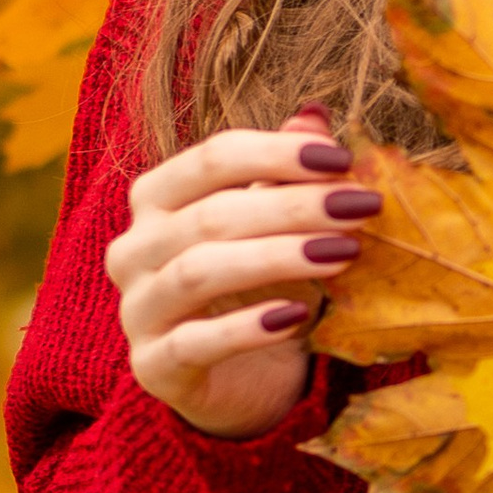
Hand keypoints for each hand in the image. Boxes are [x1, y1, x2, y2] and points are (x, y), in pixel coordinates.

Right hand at [106, 105, 376, 440]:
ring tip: (343, 254)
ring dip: (276, 258)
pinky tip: (297, 316)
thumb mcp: (274, 223)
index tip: (344, 160)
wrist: (237, 377)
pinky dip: (247, 328)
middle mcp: (133, 249)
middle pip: (210, 214)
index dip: (278, 154)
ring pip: (198, 272)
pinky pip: (195, 343)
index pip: (212, 158)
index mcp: (155, 198)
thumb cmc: (256, 284)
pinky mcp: (152, 367)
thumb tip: (314, 115)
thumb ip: (284, 172)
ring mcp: (137, 310)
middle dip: (292, 206)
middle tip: (359, 208)